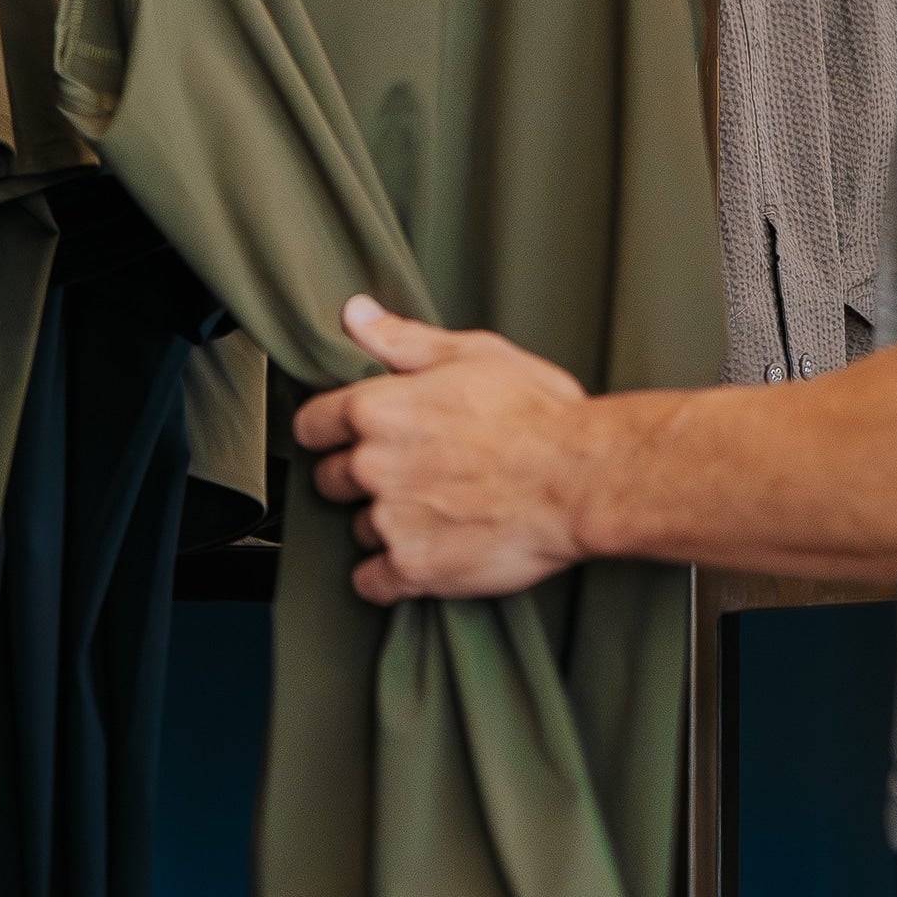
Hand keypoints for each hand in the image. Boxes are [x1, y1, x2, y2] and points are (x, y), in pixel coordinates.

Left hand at [289, 293, 606, 602]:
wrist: (585, 480)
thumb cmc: (539, 414)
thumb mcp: (474, 355)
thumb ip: (403, 339)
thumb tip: (354, 314)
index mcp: (378, 409)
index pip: (311, 424)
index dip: (331, 429)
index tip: (353, 435)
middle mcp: (374, 466)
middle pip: (331, 479)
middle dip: (361, 477)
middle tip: (411, 472)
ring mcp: (391, 521)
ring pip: (358, 528)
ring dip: (385, 524)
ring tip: (437, 511)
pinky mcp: (414, 569)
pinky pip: (372, 582)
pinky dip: (391, 574)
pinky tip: (426, 554)